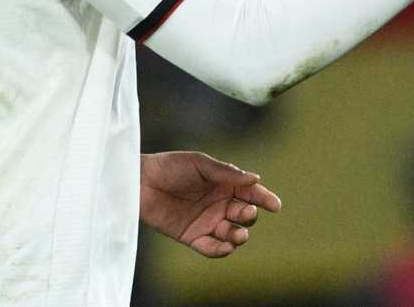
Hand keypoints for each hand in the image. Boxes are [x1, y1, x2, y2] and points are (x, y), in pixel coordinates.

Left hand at [140, 151, 282, 258]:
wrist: (139, 182)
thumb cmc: (169, 166)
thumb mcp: (200, 163)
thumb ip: (227, 173)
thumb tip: (255, 179)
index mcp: (225, 184)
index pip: (251, 193)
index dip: (265, 199)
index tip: (275, 205)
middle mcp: (219, 204)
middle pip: (244, 215)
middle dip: (248, 216)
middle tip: (244, 213)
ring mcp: (207, 221)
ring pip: (232, 234)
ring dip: (239, 236)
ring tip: (237, 235)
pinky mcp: (192, 236)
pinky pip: (211, 247)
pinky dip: (220, 250)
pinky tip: (225, 247)